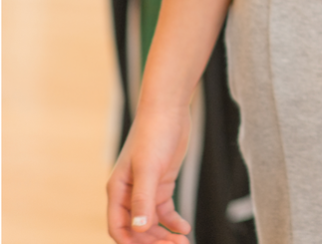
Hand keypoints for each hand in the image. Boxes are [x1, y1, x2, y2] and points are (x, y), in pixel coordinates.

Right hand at [107, 103, 191, 241]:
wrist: (168, 111)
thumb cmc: (153, 135)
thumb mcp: (149, 169)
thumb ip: (143, 199)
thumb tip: (140, 228)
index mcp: (117, 191)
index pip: (119, 228)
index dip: (132, 243)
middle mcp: (128, 193)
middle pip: (137, 228)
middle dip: (153, 242)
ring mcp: (145, 189)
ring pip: (152, 222)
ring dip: (164, 234)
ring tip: (183, 242)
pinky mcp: (161, 183)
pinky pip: (164, 210)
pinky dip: (173, 221)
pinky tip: (184, 228)